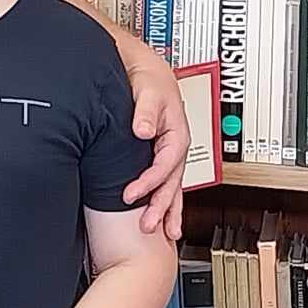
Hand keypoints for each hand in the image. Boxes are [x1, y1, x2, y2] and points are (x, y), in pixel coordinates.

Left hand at [118, 37, 188, 239]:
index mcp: (177, 135)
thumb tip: (143, 130)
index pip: (165, 165)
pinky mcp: (161, 157)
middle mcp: (176, 148)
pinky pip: (166, 183)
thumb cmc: (150, 82)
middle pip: (172, 183)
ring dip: (168, 210)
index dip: (148, 182)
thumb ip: (145, 111)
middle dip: (161, 206)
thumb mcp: (148, 92)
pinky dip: (166, 202)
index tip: (130, 195)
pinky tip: (163, 219)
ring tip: (164, 233)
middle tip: (147, 226)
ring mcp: (170, 155)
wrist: (150, 74)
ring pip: (173, 187)